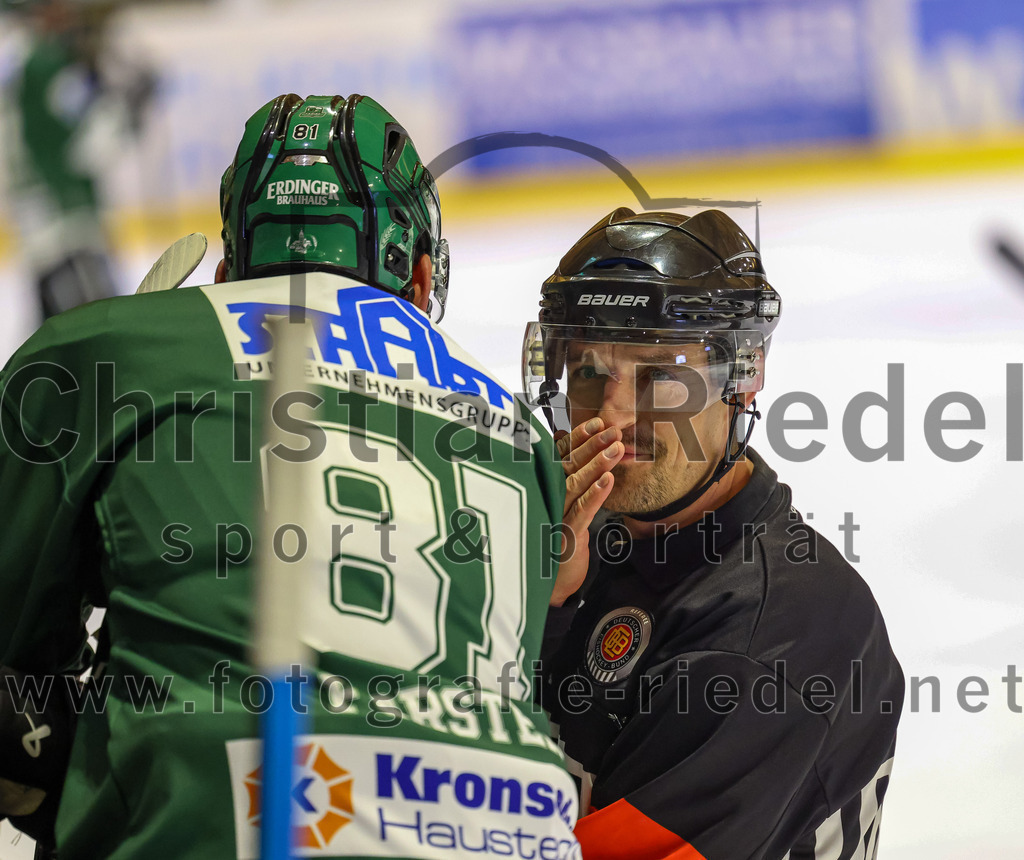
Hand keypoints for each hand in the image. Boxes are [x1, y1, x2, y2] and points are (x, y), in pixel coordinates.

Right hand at [551, 418, 622, 605]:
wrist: (547, 585)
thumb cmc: (554, 544)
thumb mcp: (560, 509)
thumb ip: (565, 483)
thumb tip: (572, 451)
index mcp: (544, 488)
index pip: (560, 457)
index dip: (578, 438)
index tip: (597, 422)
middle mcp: (545, 497)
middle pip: (568, 466)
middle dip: (592, 446)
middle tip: (613, 430)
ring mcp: (552, 515)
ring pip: (575, 485)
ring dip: (596, 465)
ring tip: (616, 448)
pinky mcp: (563, 535)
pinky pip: (581, 511)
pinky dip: (595, 495)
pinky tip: (608, 480)